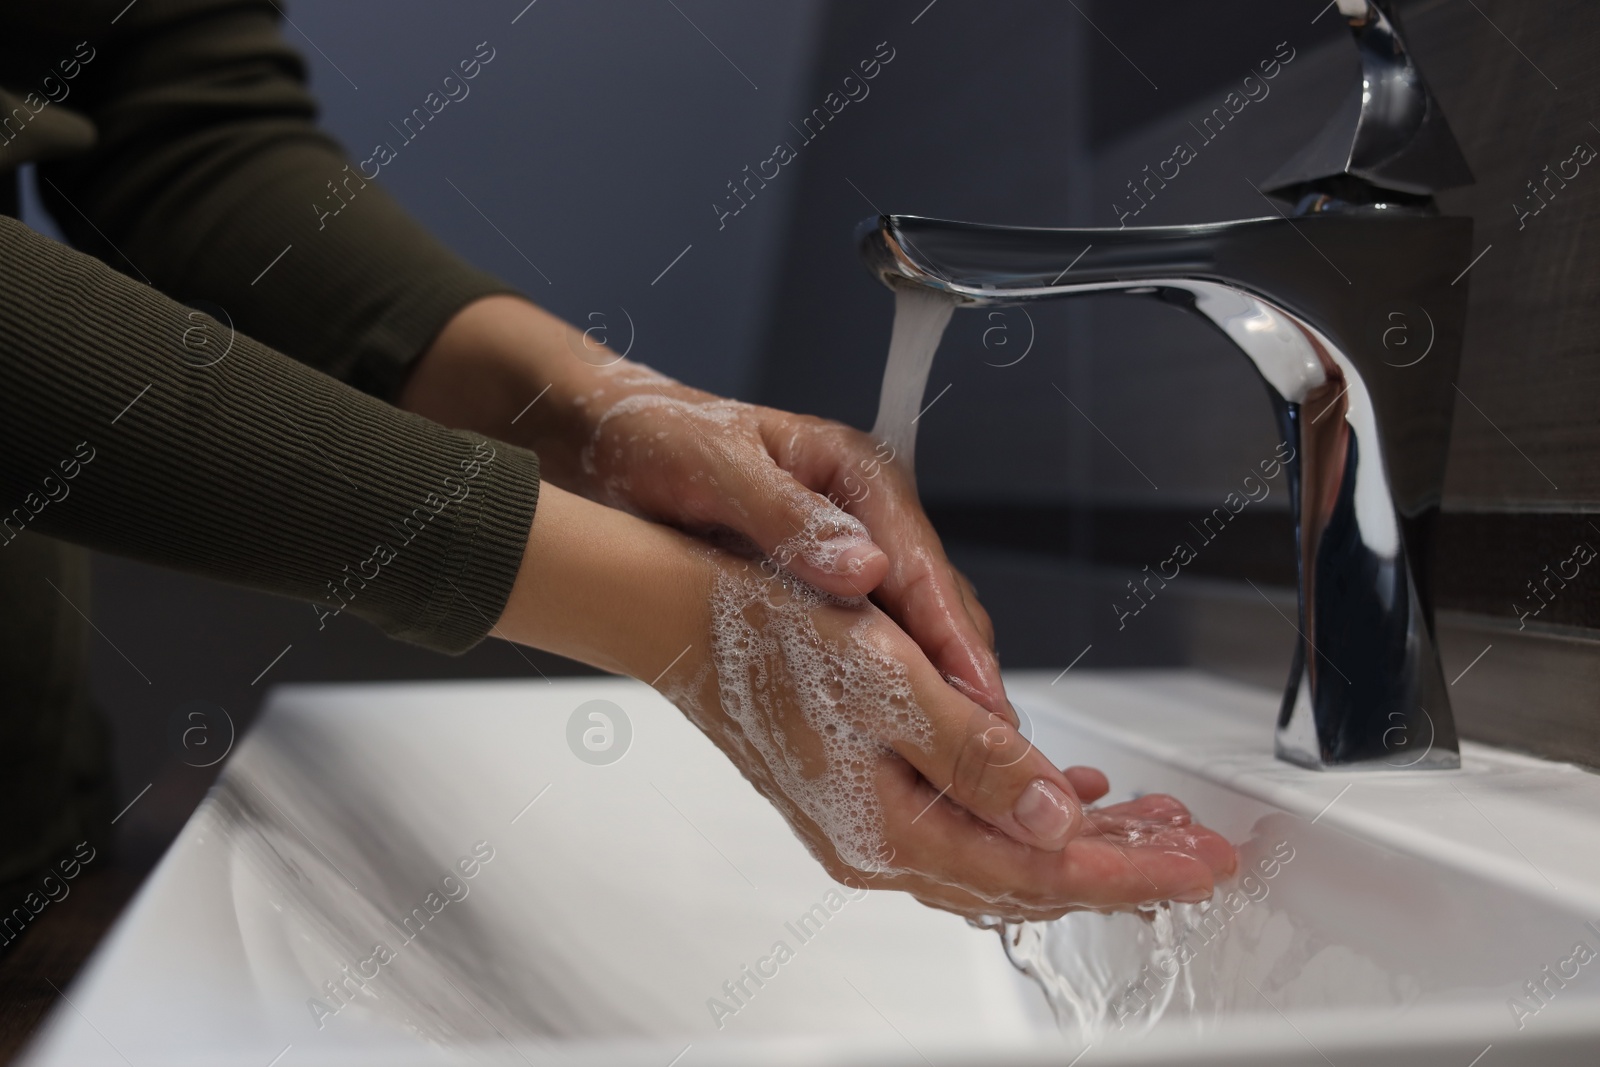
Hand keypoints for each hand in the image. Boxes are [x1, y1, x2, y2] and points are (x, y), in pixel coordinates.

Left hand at [404, 296, 1012, 721]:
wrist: (601, 438)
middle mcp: (866, 513)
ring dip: (932, 689)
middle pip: (935, 604)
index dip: (953, 638)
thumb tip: (865, 571)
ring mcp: (847, 551)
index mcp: (857, 473)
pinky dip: (886, 686)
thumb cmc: (654, 436)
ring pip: (912, 629)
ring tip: (953, 761)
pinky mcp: (819, 584)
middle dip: (961, 676)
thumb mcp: (715, 468)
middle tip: (986, 753)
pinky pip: (869, 640)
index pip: (922, 564)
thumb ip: (787, 518)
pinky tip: (890, 738)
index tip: (979, 699)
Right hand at [495, 485, 1234, 917]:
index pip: (1039, 872)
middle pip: (1028, 877)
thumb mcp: (888, 689)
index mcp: (892, 829)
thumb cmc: (769, 635)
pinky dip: (1027, 811)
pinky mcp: (864, 789)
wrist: (680, 610)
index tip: (1203, 861)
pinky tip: (1059, 788)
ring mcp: (870, 820)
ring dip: (1082, 839)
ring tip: (1153, 820)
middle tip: (1201, 848)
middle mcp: (882, 842)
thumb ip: (978, 761)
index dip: (1132, 868)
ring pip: (1004, 851)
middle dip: (1123, 864)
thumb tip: (1055, 816)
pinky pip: (970, 822)